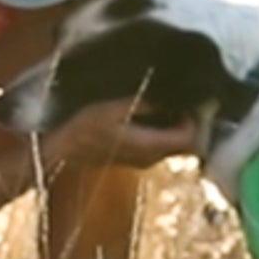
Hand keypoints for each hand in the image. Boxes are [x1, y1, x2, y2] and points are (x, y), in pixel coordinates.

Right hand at [29, 99, 202, 175]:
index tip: (186, 100)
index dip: (194, 119)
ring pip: (174, 145)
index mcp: (148, 146)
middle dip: (188, 121)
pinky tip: (153, 112)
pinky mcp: (139, 158)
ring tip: (166, 101)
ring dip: (176, 125)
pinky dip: (165, 130)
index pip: (188, 139)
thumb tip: (170, 97)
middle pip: (185, 144)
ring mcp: (146, 161)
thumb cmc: (86, 128)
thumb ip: (145, 104)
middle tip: (180, 97)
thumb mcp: (113, 109)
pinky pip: (162, 145)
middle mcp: (152, 158)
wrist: (64, 151)